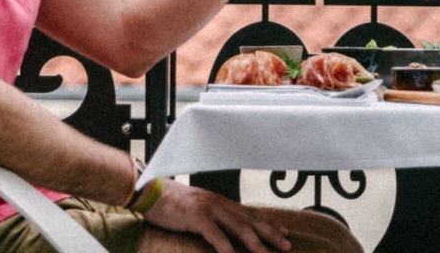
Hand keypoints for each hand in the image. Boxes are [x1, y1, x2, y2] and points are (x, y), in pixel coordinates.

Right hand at [142, 179, 292, 252]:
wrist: (152, 192)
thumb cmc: (174, 204)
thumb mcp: (201, 209)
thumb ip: (216, 217)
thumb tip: (229, 229)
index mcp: (223, 203)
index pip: (252, 214)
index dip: (270, 224)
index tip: (286, 234)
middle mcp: (221, 204)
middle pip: (251, 221)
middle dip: (271, 235)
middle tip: (287, 246)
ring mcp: (210, 210)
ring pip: (238, 228)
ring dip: (255, 243)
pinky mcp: (196, 217)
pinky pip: (215, 234)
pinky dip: (225, 247)